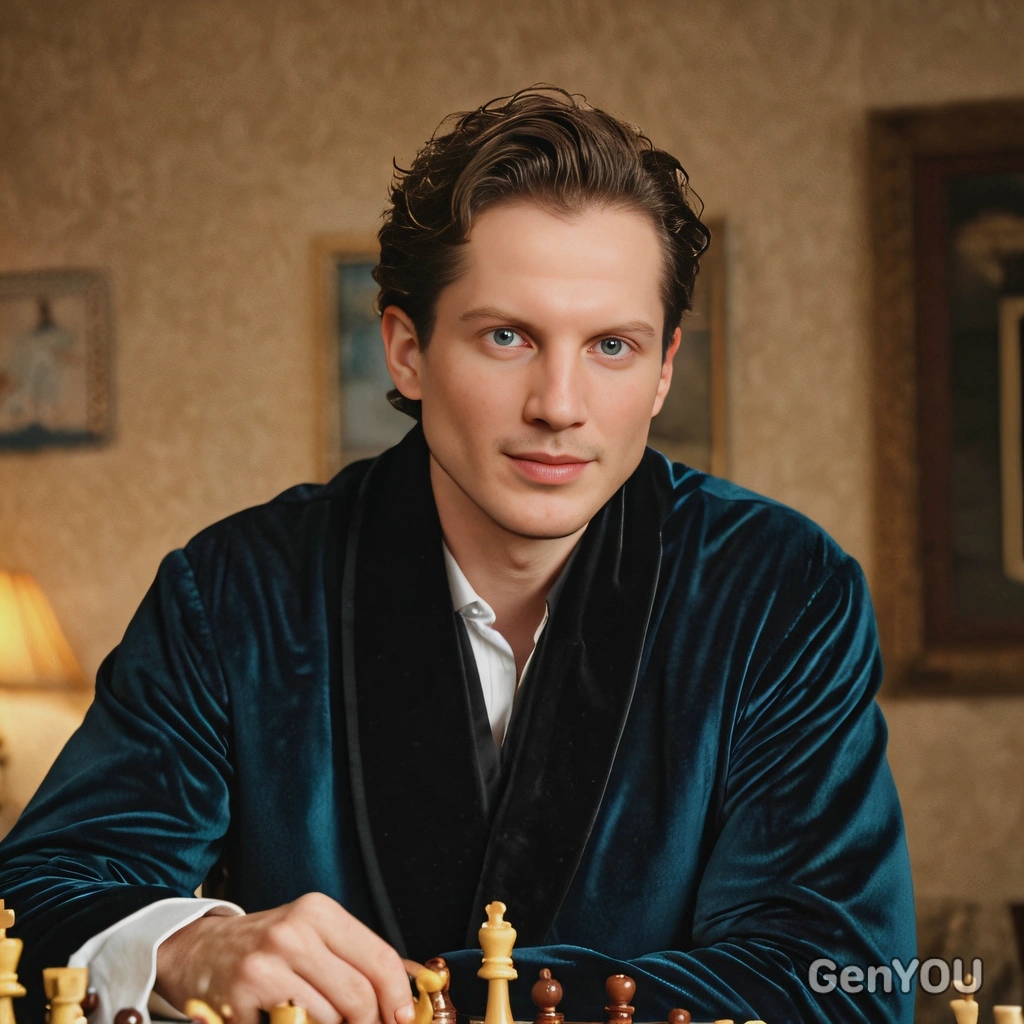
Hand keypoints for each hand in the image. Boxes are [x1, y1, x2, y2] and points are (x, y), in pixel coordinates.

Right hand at [155, 892, 415, 1023]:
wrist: (199, 950)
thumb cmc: (268, 947)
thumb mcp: (313, 935)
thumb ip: (355, 958)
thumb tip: (408, 992)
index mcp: (319, 912)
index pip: (378, 958)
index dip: (398, 996)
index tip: (404, 1018)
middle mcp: (294, 931)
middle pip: (358, 995)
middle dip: (370, 1023)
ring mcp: (265, 964)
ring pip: (330, 1018)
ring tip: (317, 1018)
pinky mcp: (242, 996)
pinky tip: (290, 1020)